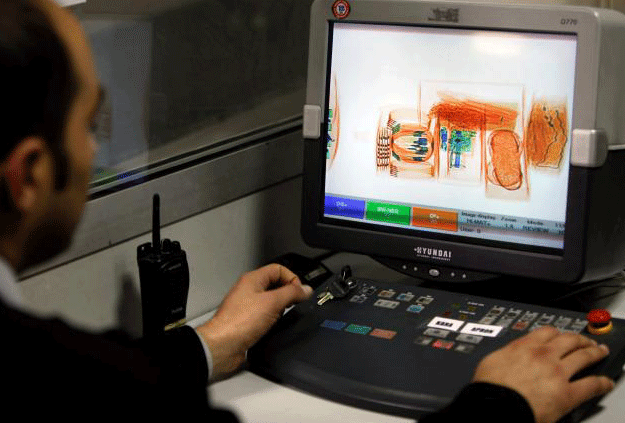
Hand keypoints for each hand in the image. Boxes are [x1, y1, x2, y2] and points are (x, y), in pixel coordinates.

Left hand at [196, 264, 312, 380]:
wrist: (223, 346)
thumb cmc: (240, 322)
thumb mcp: (272, 302)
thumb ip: (291, 293)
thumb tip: (306, 289)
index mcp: (252, 279)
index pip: (278, 269)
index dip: (292, 278)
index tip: (300, 292)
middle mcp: (249, 290)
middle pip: (275, 285)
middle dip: (287, 294)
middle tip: (293, 304)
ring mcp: (247, 306)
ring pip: (271, 301)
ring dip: (280, 308)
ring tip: (280, 316)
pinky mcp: (247, 321)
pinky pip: (265, 316)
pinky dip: (273, 320)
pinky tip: (273, 326)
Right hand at [472, 326, 614, 422]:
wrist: (495, 405)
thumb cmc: (489, 387)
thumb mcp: (491, 361)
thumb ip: (506, 354)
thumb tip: (507, 356)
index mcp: (524, 347)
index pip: (547, 332)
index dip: (557, 332)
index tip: (560, 334)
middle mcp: (544, 355)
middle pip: (569, 340)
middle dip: (580, 339)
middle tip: (585, 341)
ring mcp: (558, 373)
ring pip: (583, 356)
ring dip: (594, 352)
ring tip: (599, 352)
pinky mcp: (567, 394)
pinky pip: (591, 385)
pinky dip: (602, 383)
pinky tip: (605, 383)